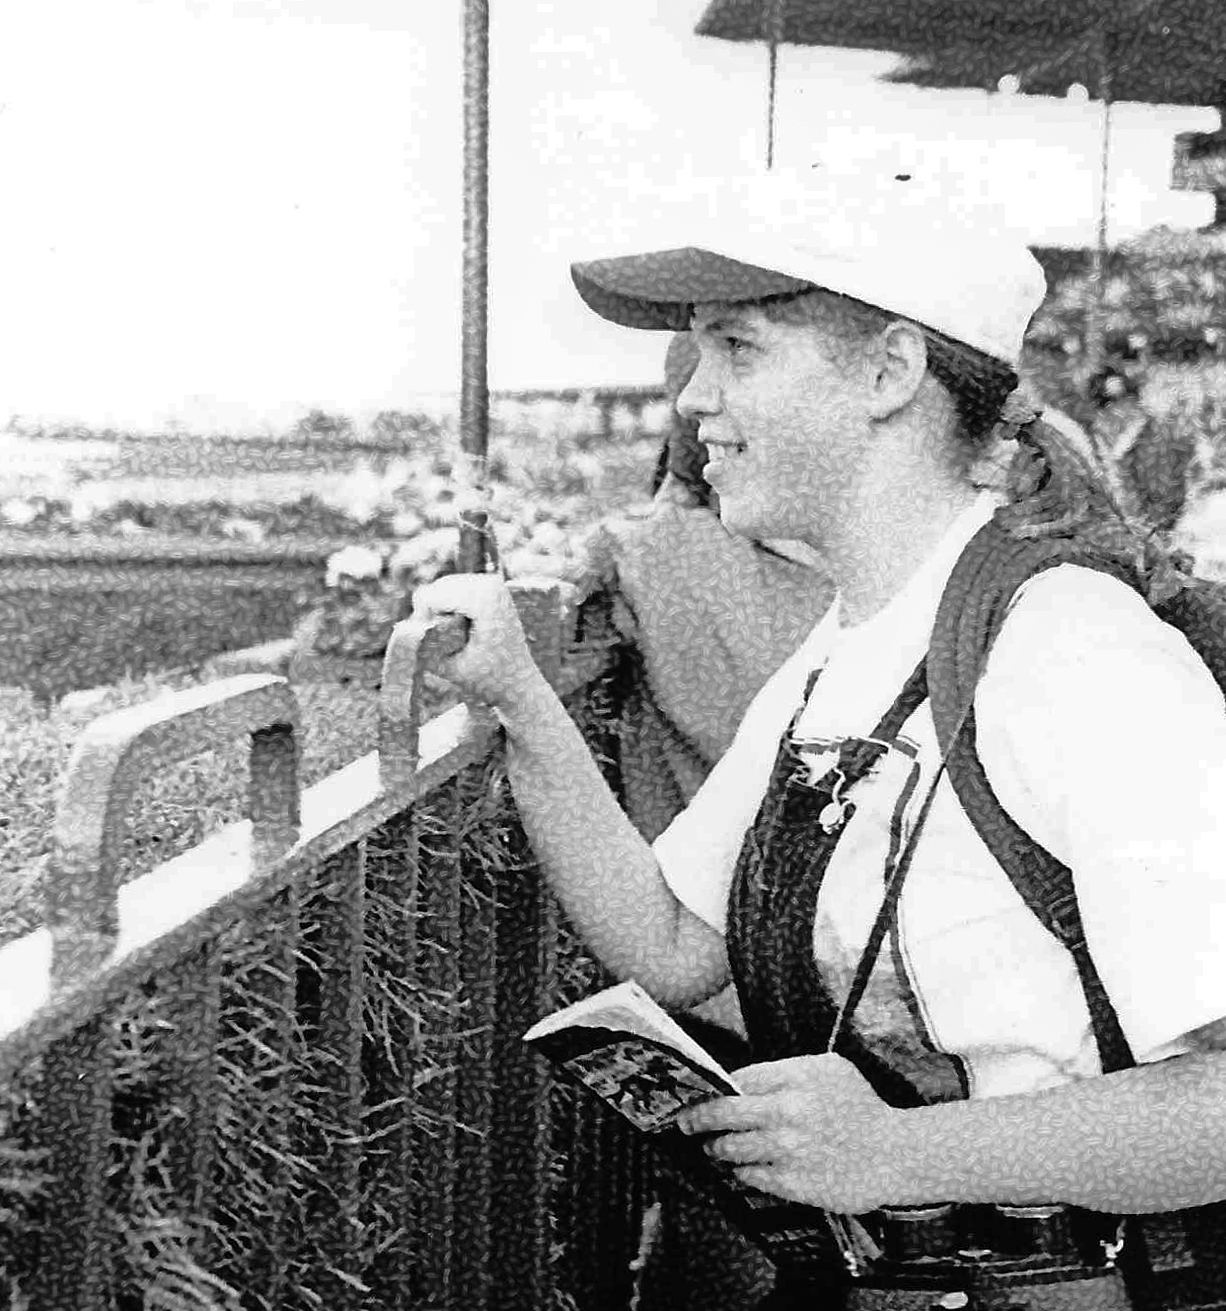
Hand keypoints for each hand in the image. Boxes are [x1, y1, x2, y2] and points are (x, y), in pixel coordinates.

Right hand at [411, 573, 546, 713]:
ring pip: (443, 587)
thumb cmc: (488, 681)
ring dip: (440, 612)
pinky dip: (448, 607)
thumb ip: (422, 647)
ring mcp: (493, 583)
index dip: (423, 621)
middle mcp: (491, 584)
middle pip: (436, 589)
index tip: (438, 646)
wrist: (520, 683)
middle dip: (431, 614)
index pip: (431, 597)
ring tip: (455, 638)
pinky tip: (461, 628)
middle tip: (446, 644)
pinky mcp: (491, 587)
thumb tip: (402, 628)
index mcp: (484, 600)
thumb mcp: (449, 668)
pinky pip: (454, 590)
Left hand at [674, 1054, 904, 1213]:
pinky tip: (741, 1167)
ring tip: (712, 1146)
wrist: (895, 1154)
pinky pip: (750, 1176)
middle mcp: (788, 1113)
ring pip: (731, 1148)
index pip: (737, 1080)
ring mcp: (789, 1150)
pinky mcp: (793, 1183)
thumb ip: (785, 1070)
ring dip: (716, 1147)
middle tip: (685, 1121)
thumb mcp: (829, 1069)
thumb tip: (740, 1080)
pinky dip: (740, 1171)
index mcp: (796, 1079)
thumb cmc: (860, 1108)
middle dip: (696, 1117)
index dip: (713, 1086)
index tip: (698, 1092)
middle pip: (723, 1113)